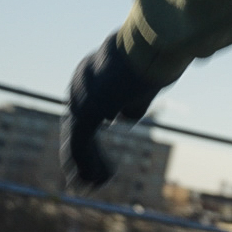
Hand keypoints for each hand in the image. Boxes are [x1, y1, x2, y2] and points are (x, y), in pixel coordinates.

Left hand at [60, 33, 160, 188]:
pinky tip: (101, 180)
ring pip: (75, 140)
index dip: (89, 141)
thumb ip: (130, 101)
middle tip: (85, 181)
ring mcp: (79, 98)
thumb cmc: (156, 58)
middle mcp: (78, 86)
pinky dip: (88, 164)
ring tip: (93, 187)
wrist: (156, 44)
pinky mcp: (86, 110)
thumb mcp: (143, 83)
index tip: (100, 160)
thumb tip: (123, 117)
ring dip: (85, 166)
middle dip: (82, 158)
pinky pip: (80, 144)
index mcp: (89, 75)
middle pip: (75, 129)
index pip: (84, 115)